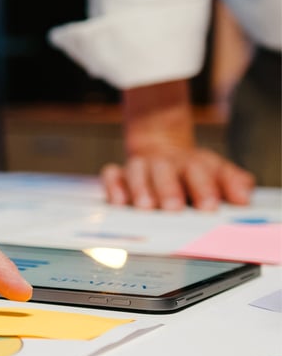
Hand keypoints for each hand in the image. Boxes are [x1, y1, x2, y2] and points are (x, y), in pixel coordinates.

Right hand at [101, 148, 254, 210]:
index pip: (199, 171)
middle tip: (173, 208)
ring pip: (137, 172)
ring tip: (146, 207)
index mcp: (192, 163)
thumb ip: (234, 184)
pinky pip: (112, 176)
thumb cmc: (191, 171)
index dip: (205, 188)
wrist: (161, 147)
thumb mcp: (217, 172)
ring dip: (141, 189)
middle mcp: (165, 163)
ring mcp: (141, 167)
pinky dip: (114, 187)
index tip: (209, 207)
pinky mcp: (120, 174)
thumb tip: (243, 198)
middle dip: (169, 190)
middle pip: (165, 171)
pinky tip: (119, 201)